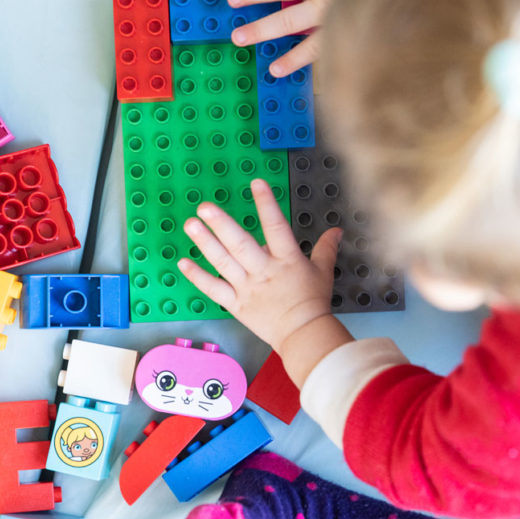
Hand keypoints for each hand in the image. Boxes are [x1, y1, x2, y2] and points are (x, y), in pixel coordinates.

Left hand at [177, 179, 341, 356]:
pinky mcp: (236, 304)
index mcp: (287, 260)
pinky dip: (198, 276)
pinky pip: (214, 289)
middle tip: (205, 207)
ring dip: (205, 244)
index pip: (276, 227)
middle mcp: (264, 272)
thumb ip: (326, 248)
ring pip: (223, 263)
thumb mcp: (323, 271)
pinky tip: (183, 261)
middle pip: (241, 245)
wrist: (303, 335)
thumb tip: (336, 230)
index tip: (256, 182)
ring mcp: (247, 288)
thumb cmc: (313, 303)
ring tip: (191, 225)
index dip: (267, 204)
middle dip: (222, 225)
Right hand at [227, 0, 400, 76]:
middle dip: (260, 30)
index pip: (311, 47)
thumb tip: (357, 62)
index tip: (274, 70)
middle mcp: (326, 2)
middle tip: (238, 38)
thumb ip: (358, 33)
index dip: (292, 60)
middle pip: (286, 21)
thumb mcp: (376, 18)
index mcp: (340, 21)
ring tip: (234, 2)